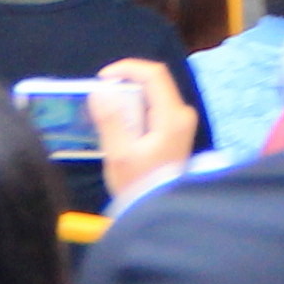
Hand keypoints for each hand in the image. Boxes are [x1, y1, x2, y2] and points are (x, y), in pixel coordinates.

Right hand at [84, 62, 198, 199]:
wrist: (160, 214)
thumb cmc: (138, 185)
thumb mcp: (119, 155)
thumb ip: (110, 121)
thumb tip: (100, 90)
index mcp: (173, 116)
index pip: (154, 74)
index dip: (127, 69)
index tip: (102, 79)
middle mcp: (182, 114)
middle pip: (155, 83)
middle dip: (125, 84)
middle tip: (100, 97)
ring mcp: (181, 123)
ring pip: (154, 95)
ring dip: (129, 98)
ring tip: (105, 112)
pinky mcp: (175, 132)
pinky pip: (154, 109)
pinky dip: (135, 109)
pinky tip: (119, 125)